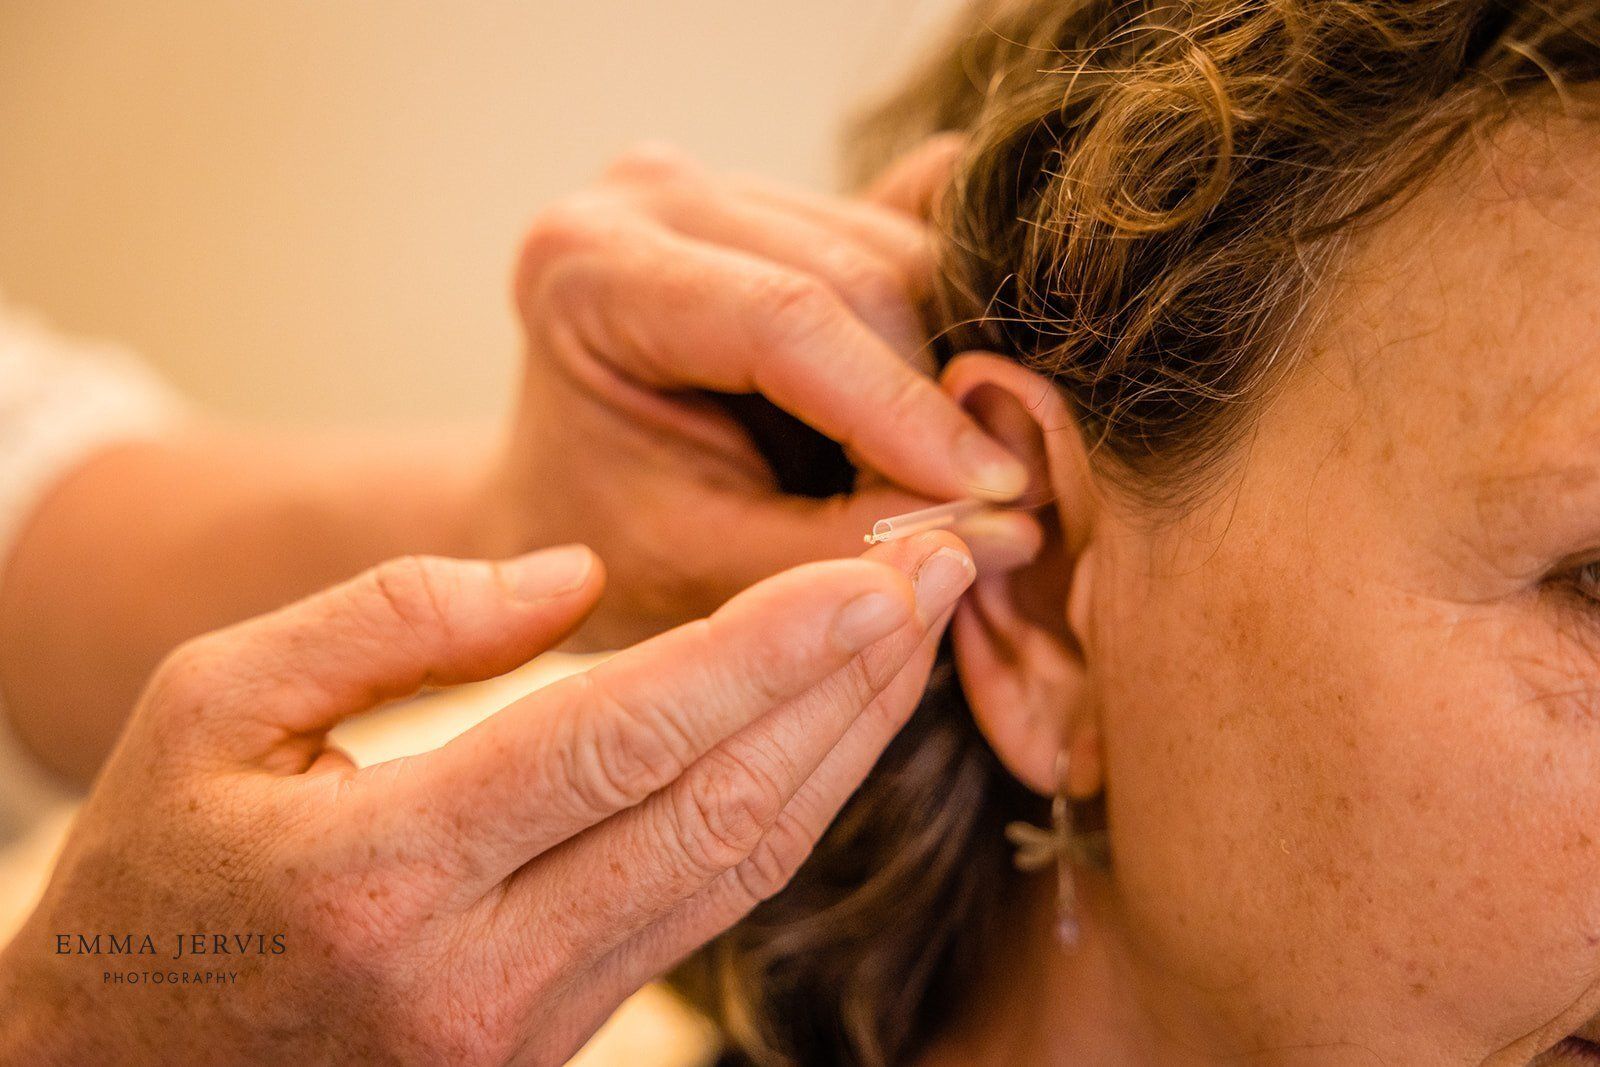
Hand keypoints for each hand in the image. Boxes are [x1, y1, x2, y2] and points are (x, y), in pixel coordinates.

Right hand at [0, 533, 972, 1064]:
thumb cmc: (154, 871)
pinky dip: (786, 813)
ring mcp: (530, 1029)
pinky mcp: (561, 1044)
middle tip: (938, 582)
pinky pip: (707, 911)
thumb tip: (573, 578)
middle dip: (844, 689)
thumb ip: (389, 620)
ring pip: (738, 873)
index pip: (619, 739)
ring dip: (842, 749)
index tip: (873, 576)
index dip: (764, 651)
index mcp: (383, 875)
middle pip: (717, 811)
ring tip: (912, 643)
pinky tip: (831, 734)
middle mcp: (479, 975)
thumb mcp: (206, 702)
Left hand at [481, 141, 1035, 647]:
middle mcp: (653, 192)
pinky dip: (940, 340)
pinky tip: (946, 416)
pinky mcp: (784, 202)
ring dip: (945, 376)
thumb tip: (1012, 527)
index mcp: (587, 268)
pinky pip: (906, 250)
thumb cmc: (609, 550)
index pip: (783, 317)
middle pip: (859, 274)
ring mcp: (723, 184)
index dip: (903, 408)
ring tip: (944, 480)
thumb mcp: (704, 574)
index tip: (994, 491)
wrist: (570, 509)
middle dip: (935, 401)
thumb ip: (841, 552)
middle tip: (985, 506)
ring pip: (902, 257)